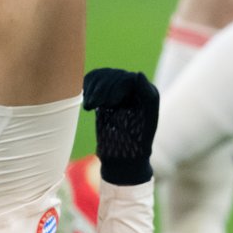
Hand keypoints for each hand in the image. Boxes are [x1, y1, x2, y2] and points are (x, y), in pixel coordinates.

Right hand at [83, 67, 158, 185]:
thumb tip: (138, 73)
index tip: (110, 104)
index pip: (127, 78)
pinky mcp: (104, 98)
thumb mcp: (146, 118)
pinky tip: (86, 102)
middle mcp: (132, 89)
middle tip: (93, 106)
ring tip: (89, 106)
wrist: (122, 159)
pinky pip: (93, 82)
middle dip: (101, 89)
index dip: (115, 87)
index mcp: (145, 92)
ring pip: (101, 76)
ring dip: (92, 89)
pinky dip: (86, 87)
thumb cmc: (137, 143)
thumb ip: (146, 94)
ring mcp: (117, 92)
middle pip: (112, 75)